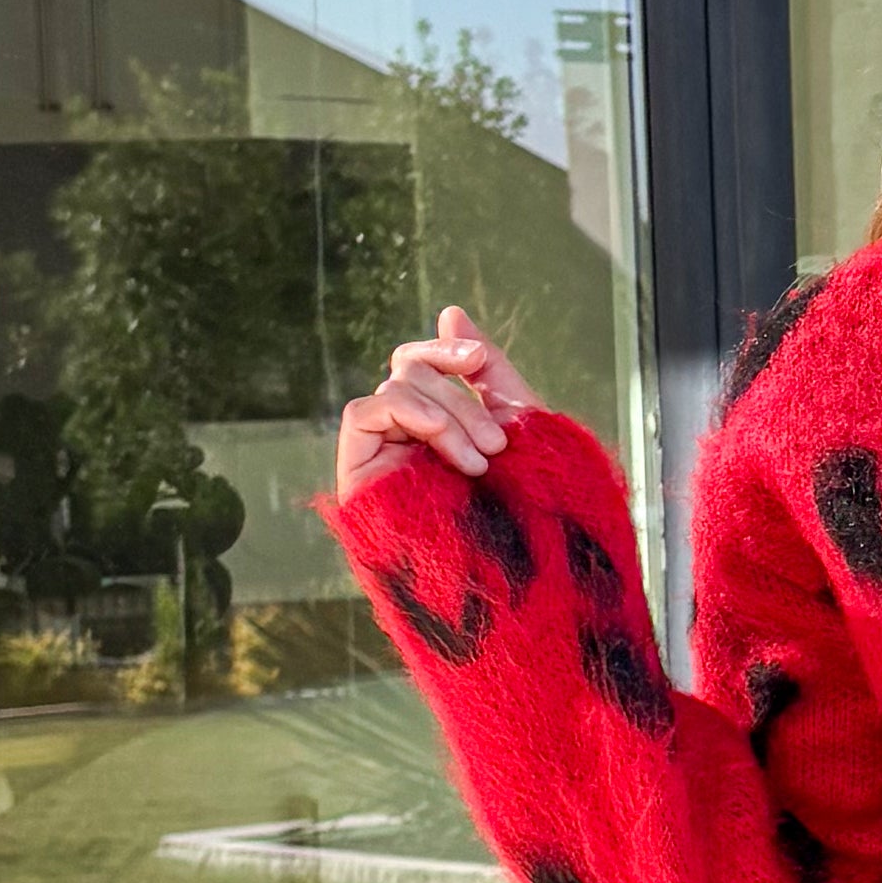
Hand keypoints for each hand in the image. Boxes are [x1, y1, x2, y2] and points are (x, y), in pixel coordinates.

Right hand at [336, 305, 527, 494]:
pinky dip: (407, 412)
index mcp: (439, 420)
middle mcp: (405, 433)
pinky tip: (439, 441)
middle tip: (497, 443)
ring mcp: (380, 451)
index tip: (478, 361)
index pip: (424, 363)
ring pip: (396, 388)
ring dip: (446, 416)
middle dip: (459, 399)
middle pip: (411, 370)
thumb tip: (450, 311)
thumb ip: (485, 368)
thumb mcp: (515, 421)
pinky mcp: (358, 470)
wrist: (513, 571)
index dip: (446, 352)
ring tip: (480, 462)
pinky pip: (364, 411)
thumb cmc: (523, 502)